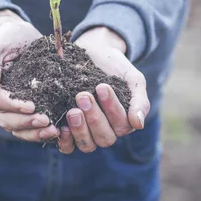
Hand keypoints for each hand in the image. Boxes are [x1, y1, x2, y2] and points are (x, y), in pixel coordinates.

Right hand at [0, 10, 58, 141]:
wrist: (22, 37)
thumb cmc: (8, 38)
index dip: (14, 106)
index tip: (32, 106)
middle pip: (8, 119)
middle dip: (27, 123)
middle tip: (48, 121)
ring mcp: (9, 110)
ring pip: (18, 128)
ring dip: (35, 132)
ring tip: (54, 130)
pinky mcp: (23, 112)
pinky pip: (28, 128)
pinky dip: (40, 132)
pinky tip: (57, 131)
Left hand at [57, 27, 150, 153]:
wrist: (93, 53)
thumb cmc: (115, 66)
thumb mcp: (132, 79)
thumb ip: (139, 100)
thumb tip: (137, 124)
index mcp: (124, 121)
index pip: (121, 125)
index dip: (112, 108)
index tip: (102, 86)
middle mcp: (106, 131)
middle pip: (104, 138)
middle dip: (94, 118)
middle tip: (82, 95)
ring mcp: (87, 132)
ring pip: (88, 145)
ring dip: (80, 130)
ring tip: (73, 111)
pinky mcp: (68, 131)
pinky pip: (68, 147)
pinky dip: (65, 142)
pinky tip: (61, 128)